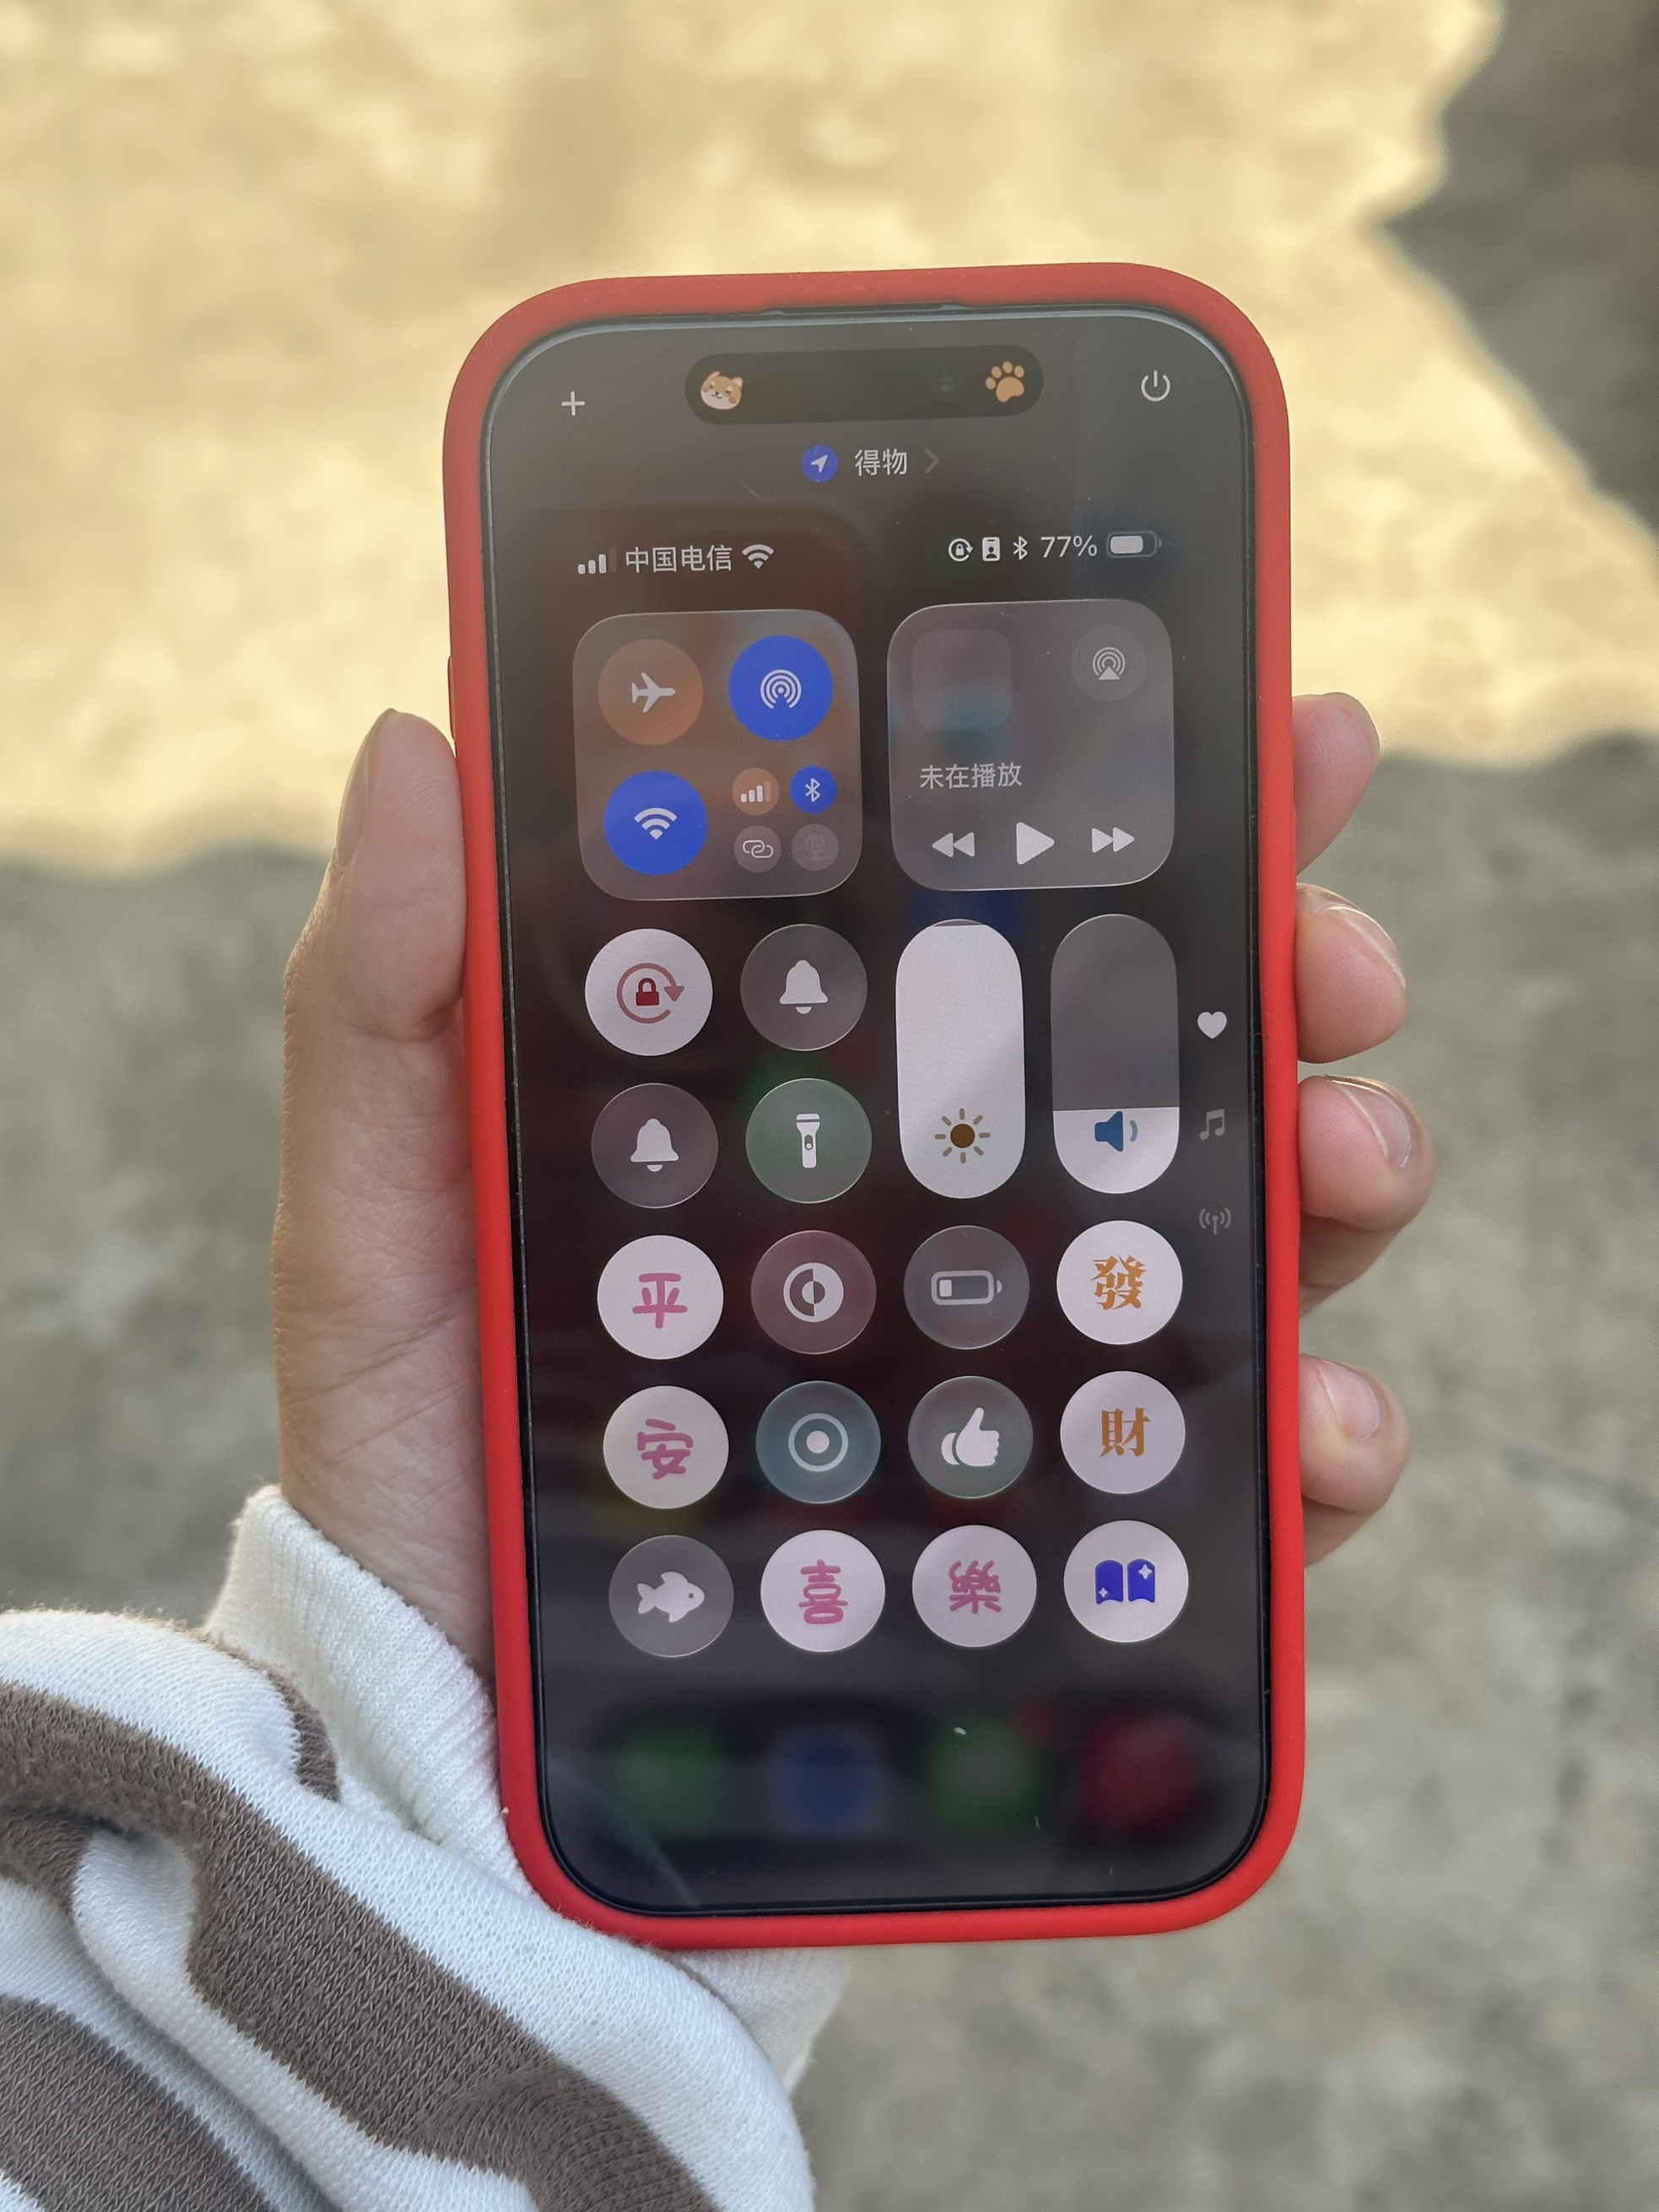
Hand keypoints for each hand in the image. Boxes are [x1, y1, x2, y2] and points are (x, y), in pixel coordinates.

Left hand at [274, 696, 1429, 1674]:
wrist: (471, 1738)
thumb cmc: (424, 1457)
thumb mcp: (381, 1217)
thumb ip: (386, 999)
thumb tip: (424, 743)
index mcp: (814, 1103)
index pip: (985, 918)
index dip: (1118, 807)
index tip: (1234, 729)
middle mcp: (943, 1212)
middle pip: (1155, 1055)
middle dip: (1283, 969)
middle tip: (1327, 951)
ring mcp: (1020, 1364)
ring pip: (1233, 1231)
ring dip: (1336, 1168)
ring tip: (1341, 1155)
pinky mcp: (1068, 1534)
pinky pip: (1230, 1470)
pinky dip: (1319, 1435)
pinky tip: (1323, 1417)